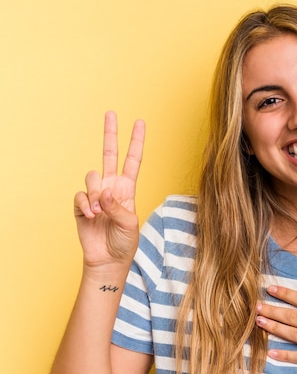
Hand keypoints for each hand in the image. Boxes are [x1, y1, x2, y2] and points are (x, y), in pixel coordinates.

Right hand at [73, 111, 145, 271]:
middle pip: (109, 154)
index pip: (133, 160)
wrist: (108, 260)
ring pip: (92, 177)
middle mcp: (111, 187)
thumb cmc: (124, 242)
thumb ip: (118, 206)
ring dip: (95, 194)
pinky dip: (85, 205)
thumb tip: (103, 192)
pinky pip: (80, 195)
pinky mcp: (81, 205)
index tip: (140, 123)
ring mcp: (95, 194)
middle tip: (111, 113)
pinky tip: (91, 216)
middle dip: (111, 134)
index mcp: (128, 188)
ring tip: (98, 212)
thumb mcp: (130, 223)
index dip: (136, 142)